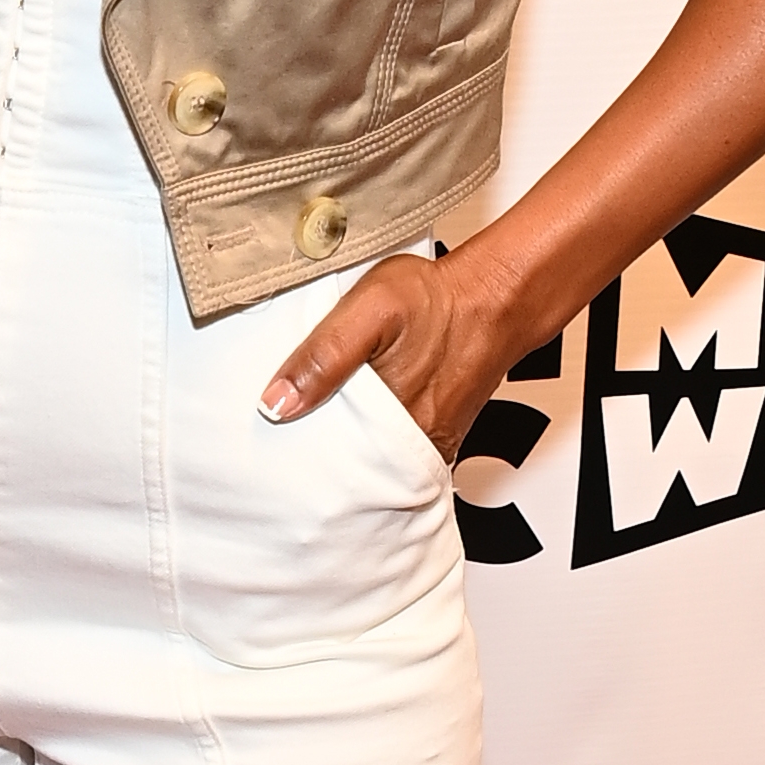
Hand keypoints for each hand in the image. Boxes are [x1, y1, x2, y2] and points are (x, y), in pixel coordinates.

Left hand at [256, 244, 546, 463]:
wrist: (495, 295)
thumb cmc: (436, 299)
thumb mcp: (368, 310)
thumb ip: (323, 356)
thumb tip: (277, 403)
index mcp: (391, 422)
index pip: (330, 463)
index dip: (297, 457)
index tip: (269, 451)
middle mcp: (414, 441)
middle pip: (352, 469)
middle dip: (318, 461)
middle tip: (282, 446)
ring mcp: (430, 439)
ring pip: (375, 461)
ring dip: (346, 451)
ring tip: (313, 433)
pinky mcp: (441, 430)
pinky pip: (399, 449)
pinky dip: (375, 441)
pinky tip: (356, 420)